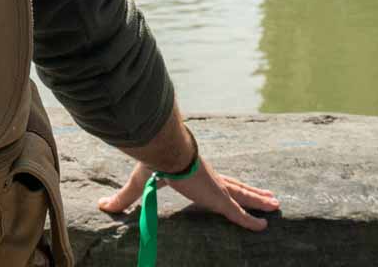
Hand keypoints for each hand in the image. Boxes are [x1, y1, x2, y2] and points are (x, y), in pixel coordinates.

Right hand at [97, 157, 277, 231]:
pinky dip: (251, 220)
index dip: (226, 184)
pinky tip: (264, 226)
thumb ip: (125, 197)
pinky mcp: (219, 198)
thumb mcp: (139, 184)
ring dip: (259, 200)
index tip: (235, 185)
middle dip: (252, 192)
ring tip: (276, 204)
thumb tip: (102, 205)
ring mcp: (217, 188)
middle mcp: (211, 179)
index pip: (215, 180)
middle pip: (236, 187)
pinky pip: (239, 213)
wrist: (165, 150)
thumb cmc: (154, 161)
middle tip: (270, 197)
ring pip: (243, 196)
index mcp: (194, 173)